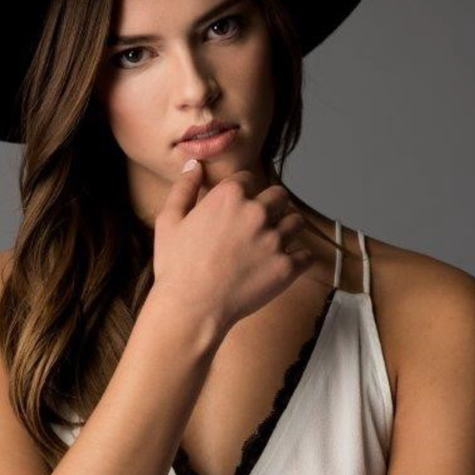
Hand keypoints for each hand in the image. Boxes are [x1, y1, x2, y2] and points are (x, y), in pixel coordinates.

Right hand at [152, 162, 314, 333]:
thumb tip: (195, 165)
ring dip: (286, 229)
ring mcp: (275, 240)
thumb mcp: (169, 221)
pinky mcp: (287, 267)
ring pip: (296, 222)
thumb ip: (184, 188)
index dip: (242, 192)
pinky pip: (306, 255)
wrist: (191, 309)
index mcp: (229, 196)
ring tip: (270, 245)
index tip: (236, 209)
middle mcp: (256, 212)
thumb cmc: (176, 267)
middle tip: (257, 225)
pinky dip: (297, 259)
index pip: (249, 179)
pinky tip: (281, 265)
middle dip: (271, 206)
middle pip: (279, 196)